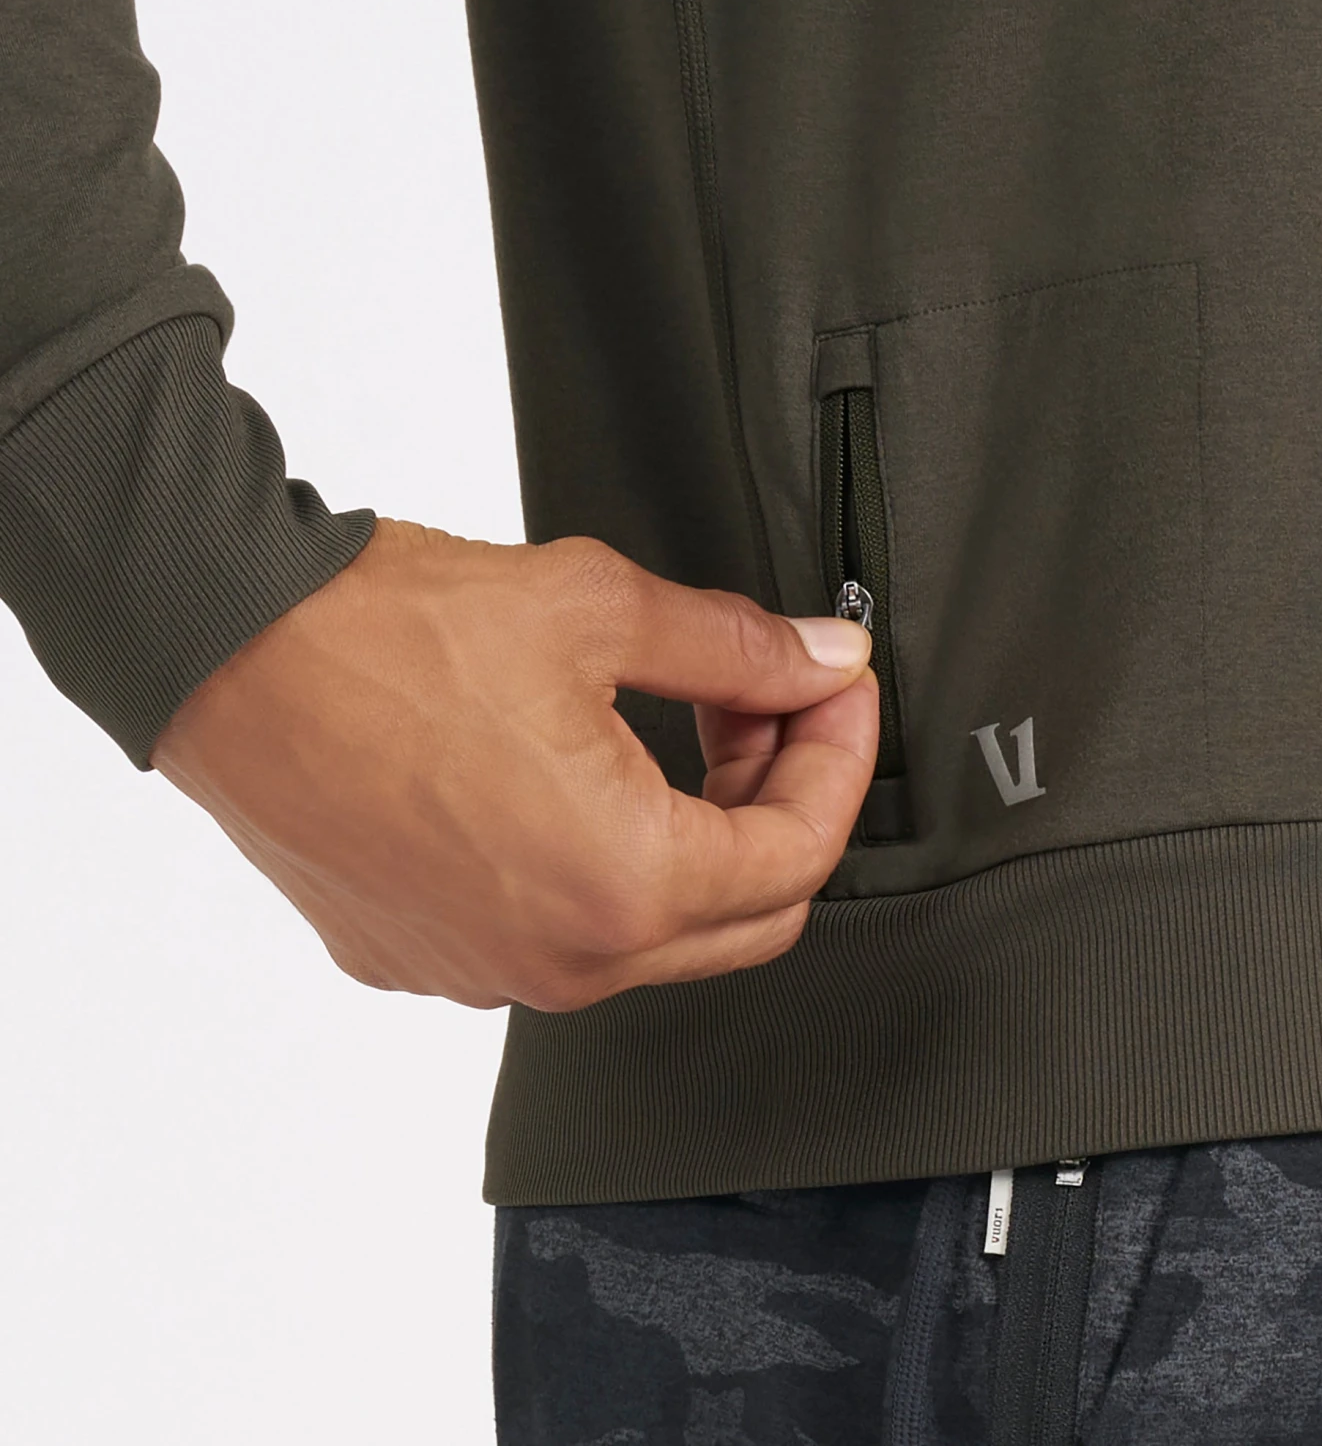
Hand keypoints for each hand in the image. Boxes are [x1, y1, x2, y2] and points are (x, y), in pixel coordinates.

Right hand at [150, 518, 876, 1010]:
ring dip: (696, 835)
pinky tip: (585, 778)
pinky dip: (607, 864)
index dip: (841, 758)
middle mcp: (560, 959)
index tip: (836, 691)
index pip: (802, 852)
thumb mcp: (597, 609)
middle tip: (769, 705)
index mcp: (622, 885)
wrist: (220, 649)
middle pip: (747, 913)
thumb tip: (820, 661)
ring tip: (678, 727)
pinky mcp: (429, 958)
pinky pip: (561, 933)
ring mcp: (488, 971)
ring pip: (656, 933)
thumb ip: (736, 647)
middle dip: (782, 803)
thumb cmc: (382, 633)